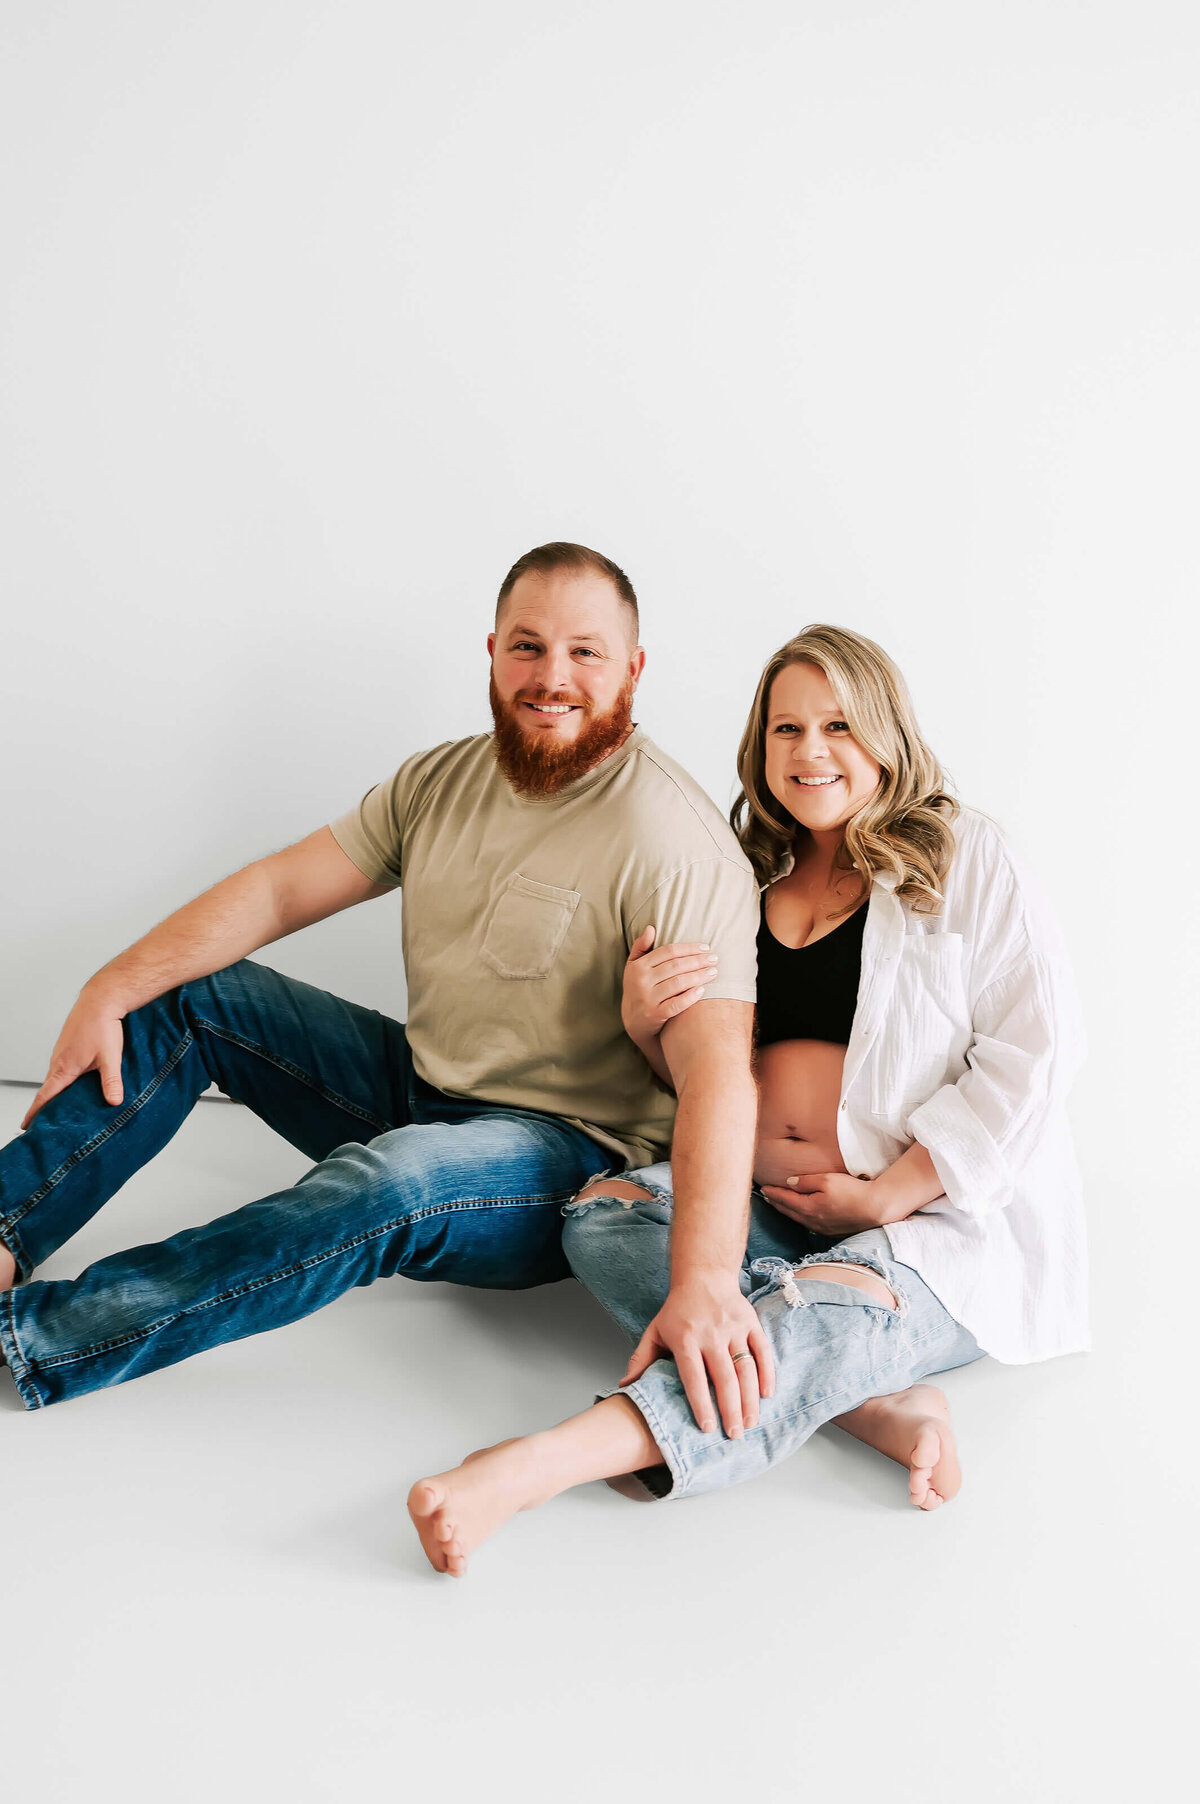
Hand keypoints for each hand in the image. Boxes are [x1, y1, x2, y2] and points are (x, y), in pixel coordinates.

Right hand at [21, 988, 125, 1127]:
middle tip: (47, 1124)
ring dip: (56, 1093)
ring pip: (56, 1078)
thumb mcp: (110, 1058)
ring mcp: (61, 1053)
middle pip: (48, 1090)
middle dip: (46, 1107)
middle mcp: (58, 1061)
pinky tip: (75, 1084)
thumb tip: (114, 1102)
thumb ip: (111, 1081)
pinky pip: (62, 1068)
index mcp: (64, 1068)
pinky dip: (64, 1080)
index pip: (44, 1096)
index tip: (25, 1125)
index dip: (35, 1112)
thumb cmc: (102, 1026)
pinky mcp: (67, 1046)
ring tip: (62, 1108)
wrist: (100, 1000)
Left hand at [620, 1271, 774, 1437]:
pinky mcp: (751, 1323)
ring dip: (749, 1398)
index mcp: (685, 1339)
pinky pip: (762, 1351)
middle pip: (724, 1377)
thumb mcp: (654, 1331)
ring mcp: (733, 1328)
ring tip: (749, 1423)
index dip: (701, 1404)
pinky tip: (766, 1394)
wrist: (703, 1276)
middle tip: (734, 1435)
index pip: (694, 1377)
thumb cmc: (677, 1309)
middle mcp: (711, 1334)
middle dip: (730, 1410)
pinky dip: (767, 1374)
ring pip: (745, 1368)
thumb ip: (640, 1360)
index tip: (707, 1428)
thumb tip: (625, 1387)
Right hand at [621, 925, 717, 1045]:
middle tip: (714, 959)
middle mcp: (642, 981)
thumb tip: (651, 928)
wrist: (632, 1021)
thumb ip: (641, 946)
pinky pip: (677, 1004)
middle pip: (676, 966)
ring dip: (699, 976)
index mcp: (638, 966)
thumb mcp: (633, 966)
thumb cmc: (637, 988)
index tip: (706, 947)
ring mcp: (648, 998)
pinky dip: (690, 996)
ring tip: (713, 972)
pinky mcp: (655, 1015)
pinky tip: (703, 990)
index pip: (668, 951)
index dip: (689, 948)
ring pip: (678, 983)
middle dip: (698, 961)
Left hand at [760, 1171, 886, 1236]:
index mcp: (808, 1208)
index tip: (763, 1188)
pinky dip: (799, 1216)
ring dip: (786, 1210)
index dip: (773, 1193)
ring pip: (797, 1218)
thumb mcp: (826, 1180)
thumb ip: (805, 1181)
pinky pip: (808, 1223)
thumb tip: (788, 1183)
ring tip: (778, 1203)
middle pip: (788, 1211)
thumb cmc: (851, 1191)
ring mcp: (821, 1228)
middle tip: (766, 1195)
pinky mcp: (831, 1230)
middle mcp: (812, 1221)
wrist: (874, 1208)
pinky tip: (799, 1213)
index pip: (785, 1200)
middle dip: (776, 1203)